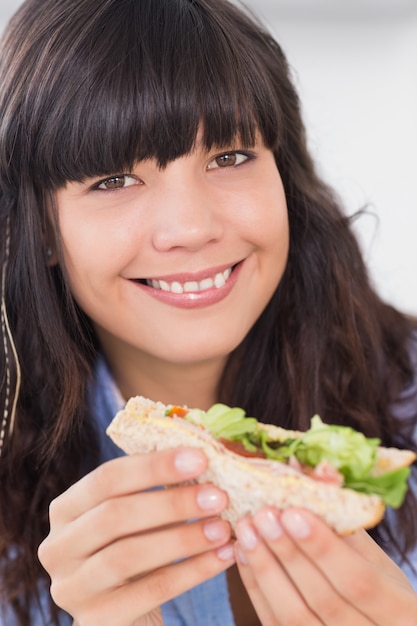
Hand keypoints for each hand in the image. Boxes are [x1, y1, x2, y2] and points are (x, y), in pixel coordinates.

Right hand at [38, 448, 234, 625]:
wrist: (125, 613)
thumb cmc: (136, 548)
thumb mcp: (138, 515)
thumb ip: (159, 487)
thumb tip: (203, 455)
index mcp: (65, 509)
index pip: (106, 478)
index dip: (154, 466)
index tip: (201, 458)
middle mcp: (58, 547)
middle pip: (114, 516)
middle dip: (171, 503)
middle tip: (218, 496)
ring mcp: (72, 588)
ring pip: (127, 556)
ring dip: (183, 538)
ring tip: (222, 527)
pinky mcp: (96, 621)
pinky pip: (150, 592)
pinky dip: (192, 572)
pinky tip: (222, 556)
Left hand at [235, 507, 416, 624]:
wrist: (371, 625)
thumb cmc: (377, 587)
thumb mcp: (374, 557)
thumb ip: (345, 522)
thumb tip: (317, 470)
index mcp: (400, 613)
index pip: (358, 581)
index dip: (323, 548)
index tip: (292, 511)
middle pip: (322, 598)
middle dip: (288, 553)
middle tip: (262, 514)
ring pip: (293, 615)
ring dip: (265, 567)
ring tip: (247, 529)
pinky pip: (274, 623)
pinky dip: (255, 587)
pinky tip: (242, 552)